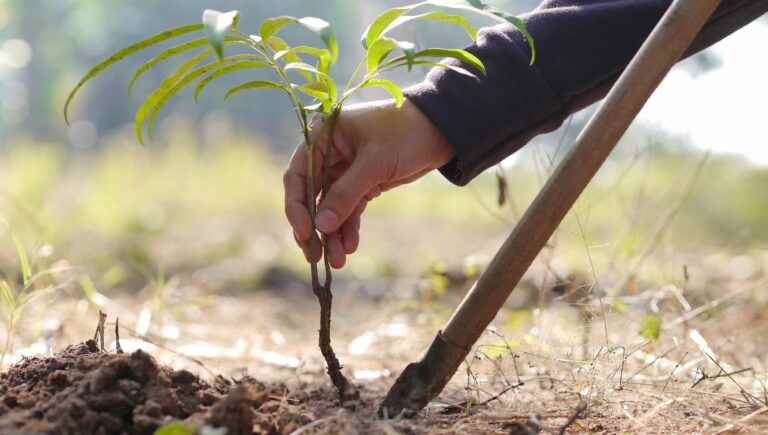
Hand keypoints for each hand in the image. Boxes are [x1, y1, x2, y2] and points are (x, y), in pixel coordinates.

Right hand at [283, 98, 453, 267]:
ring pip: (331, 208)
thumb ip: (346, 193)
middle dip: (314, 227)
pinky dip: (349, 228)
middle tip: (314, 256)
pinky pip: (350, 210)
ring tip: (338, 261)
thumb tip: (321, 226)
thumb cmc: (406, 133)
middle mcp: (329, 154)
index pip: (298, 175)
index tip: (305, 232)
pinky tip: (350, 247)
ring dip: (332, 234)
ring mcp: (345, 171)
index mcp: (324, 137)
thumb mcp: (375, 162)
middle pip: (311, 196)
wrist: (442, 130)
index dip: (297, 206)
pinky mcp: (363, 184)